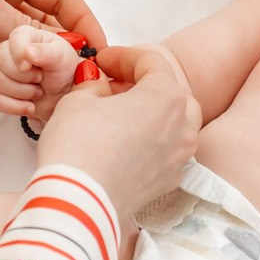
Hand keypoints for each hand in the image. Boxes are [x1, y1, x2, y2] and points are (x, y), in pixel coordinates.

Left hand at [0, 0, 105, 96]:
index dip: (82, 20)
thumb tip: (62, 49)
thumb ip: (26, 30)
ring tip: (35, 91)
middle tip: (69, 79)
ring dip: (31, 79)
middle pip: (44, 34)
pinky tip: (15, 102)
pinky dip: (7, 94)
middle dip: (57, 57)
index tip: (96, 48)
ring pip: (23, 63)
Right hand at [0, 25, 82, 118]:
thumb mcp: (62, 58)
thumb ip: (47, 53)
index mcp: (27, 37)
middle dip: (22, 76)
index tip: (28, 66)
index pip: (14, 38)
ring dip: (21, 92)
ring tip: (38, 92)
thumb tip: (27, 52)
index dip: (19, 53)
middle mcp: (11, 51)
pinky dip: (13, 106)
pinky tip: (29, 107)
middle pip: (1, 61)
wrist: (63, 96)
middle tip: (40, 80)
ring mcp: (2, 71)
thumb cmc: (64, 72)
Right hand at [35, 45, 199, 226]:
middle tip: (112, 86)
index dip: (124, 56)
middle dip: (144, 84)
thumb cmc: (79, 148)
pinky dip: (151, 141)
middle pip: (171, 92)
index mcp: (166, 97)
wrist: (78, 203)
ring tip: (120, 115)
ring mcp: (178, 158)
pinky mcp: (167, 183)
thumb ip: (93, 86)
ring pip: (176, 124)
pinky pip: (167, 152)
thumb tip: (98, 84)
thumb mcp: (77, 101)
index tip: (103, 61)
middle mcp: (182, 127)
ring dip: (152, 114)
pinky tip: (123, 144)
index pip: (152, 62)